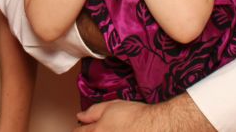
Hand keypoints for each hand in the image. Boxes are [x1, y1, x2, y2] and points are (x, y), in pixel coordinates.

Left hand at [75, 95, 214, 131]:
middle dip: (93, 131)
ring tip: (116, 128)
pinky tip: (122, 131)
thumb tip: (80, 116)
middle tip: (102, 127)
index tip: (82, 128)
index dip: (79, 129)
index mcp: (98, 131)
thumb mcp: (111, 106)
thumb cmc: (136, 116)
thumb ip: (93, 112)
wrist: (157, 126)